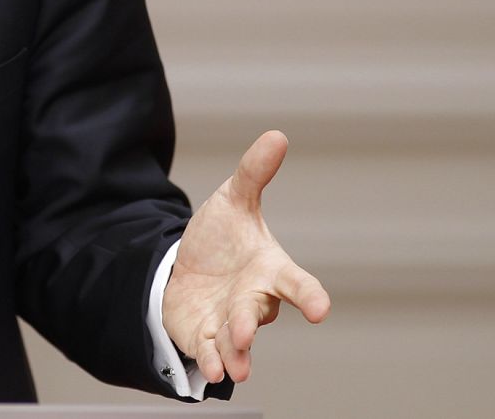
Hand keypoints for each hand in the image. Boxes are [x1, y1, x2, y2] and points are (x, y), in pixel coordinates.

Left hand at [162, 129, 330, 385]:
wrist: (186, 266)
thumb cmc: (222, 237)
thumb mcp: (234, 200)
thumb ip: (255, 173)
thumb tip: (277, 135)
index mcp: (269, 270)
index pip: (296, 283)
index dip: (310, 296)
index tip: (321, 308)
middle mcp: (254, 301)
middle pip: (258, 313)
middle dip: (251, 324)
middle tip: (245, 333)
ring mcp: (231, 322)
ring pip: (237, 341)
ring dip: (235, 351)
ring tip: (235, 365)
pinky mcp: (206, 337)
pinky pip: (211, 353)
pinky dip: (211, 362)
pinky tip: (209, 372)